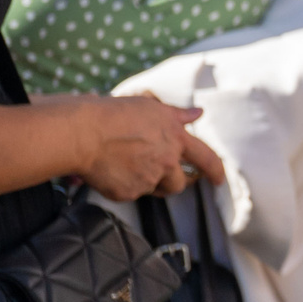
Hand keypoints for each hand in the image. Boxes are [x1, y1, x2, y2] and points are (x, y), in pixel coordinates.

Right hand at [78, 95, 223, 199]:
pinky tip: (111, 170)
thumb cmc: (115, 115)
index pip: (206, 158)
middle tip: (155, 172)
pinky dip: (123, 185)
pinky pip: (131, 193)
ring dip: (148, 182)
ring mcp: (147, 179)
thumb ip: (177, 115)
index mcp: (176, 139)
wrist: (84, 134)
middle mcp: (166, 161)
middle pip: (179, 183)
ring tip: (128, 165)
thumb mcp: (152, 108)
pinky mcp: (128, 193)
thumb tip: (198, 113)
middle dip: (172, 181)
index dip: (216, 170)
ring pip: (154, 189)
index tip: (219, 180)